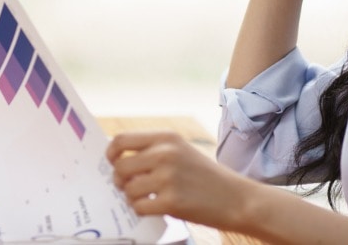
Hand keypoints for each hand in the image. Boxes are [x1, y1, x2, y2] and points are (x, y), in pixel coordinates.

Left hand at [106, 131, 251, 229]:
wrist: (236, 198)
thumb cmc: (205, 176)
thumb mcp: (181, 151)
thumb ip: (152, 150)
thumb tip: (116, 158)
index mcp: (166, 137)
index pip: (121, 139)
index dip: (111, 153)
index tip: (112, 162)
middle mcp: (165, 153)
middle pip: (120, 166)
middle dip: (120, 179)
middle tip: (128, 186)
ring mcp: (167, 177)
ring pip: (127, 189)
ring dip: (132, 197)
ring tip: (146, 197)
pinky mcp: (171, 202)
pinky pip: (138, 207)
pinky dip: (142, 210)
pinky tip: (155, 207)